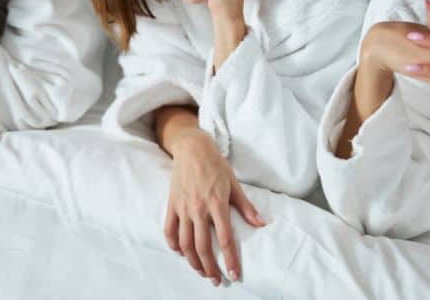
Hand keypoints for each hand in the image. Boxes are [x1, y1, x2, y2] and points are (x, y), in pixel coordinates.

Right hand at [164, 131, 264, 285]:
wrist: (192, 148)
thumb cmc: (215, 164)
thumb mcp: (234, 183)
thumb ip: (246, 206)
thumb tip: (260, 223)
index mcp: (217, 204)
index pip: (224, 239)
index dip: (230, 260)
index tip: (234, 274)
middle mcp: (199, 208)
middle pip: (202, 247)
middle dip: (210, 268)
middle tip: (217, 280)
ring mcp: (183, 207)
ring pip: (185, 243)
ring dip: (193, 261)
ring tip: (201, 271)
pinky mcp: (172, 204)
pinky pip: (169, 230)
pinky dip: (174, 245)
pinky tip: (181, 253)